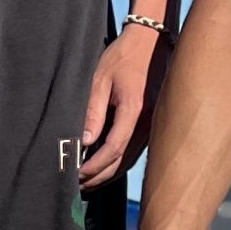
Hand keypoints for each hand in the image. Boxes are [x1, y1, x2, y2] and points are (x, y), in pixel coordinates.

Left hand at [79, 22, 168, 188]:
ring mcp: (153, 125)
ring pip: (131, 160)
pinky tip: (105, 168)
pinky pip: (136, 151)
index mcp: (134, 110)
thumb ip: (93, 111)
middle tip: (77, 186)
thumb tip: (85, 141)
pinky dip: (120, 163)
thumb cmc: (121, 58)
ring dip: (110, 174)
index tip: (77, 173)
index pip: (113, 148)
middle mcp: (148, 122)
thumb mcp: (99, 79)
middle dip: (100, 177)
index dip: (94, 166)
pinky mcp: (153, 125)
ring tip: (88, 183)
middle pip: (123, 161)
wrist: (150, 44)